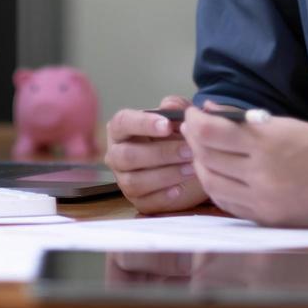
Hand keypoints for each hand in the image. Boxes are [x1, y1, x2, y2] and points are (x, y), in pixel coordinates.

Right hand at [104, 96, 208, 213]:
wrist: (187, 162)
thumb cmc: (176, 135)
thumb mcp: (179, 117)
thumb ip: (175, 106)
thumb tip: (169, 106)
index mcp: (121, 129)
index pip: (123, 123)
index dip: (143, 124)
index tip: (167, 125)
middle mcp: (116, 154)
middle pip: (127, 156)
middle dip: (161, 153)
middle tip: (189, 149)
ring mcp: (124, 180)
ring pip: (135, 181)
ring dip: (166, 174)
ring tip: (191, 168)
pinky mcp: (137, 201)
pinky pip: (145, 202)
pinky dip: (164, 196)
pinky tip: (180, 188)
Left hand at [181, 103, 307, 227]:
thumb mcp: (293, 126)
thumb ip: (250, 121)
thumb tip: (213, 112)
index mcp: (270, 143)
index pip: (210, 132)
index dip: (194, 121)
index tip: (194, 113)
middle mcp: (262, 174)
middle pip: (206, 157)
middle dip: (194, 140)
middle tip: (194, 129)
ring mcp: (263, 202)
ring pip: (211, 183)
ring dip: (201, 165)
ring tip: (204, 151)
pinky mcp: (267, 221)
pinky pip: (228, 203)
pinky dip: (217, 186)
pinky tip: (220, 174)